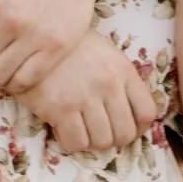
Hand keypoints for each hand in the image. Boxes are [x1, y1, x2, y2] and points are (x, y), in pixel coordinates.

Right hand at [17, 31, 157, 152]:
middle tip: (100, 131)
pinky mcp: (59, 108)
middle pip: (125, 133)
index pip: (147, 113)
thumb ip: (122, 81)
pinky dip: (72, 142)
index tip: (128, 128)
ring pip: (102, 142)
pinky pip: (76, 143)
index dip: (139, 128)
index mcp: (123, 71)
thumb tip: (131, 115)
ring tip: (81, 129)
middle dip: (114, 138)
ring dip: (92, 141)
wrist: (34, 38)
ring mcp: (84, 97)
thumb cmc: (72, 48)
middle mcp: (108, 85)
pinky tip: (64, 128)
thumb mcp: (106, 54)